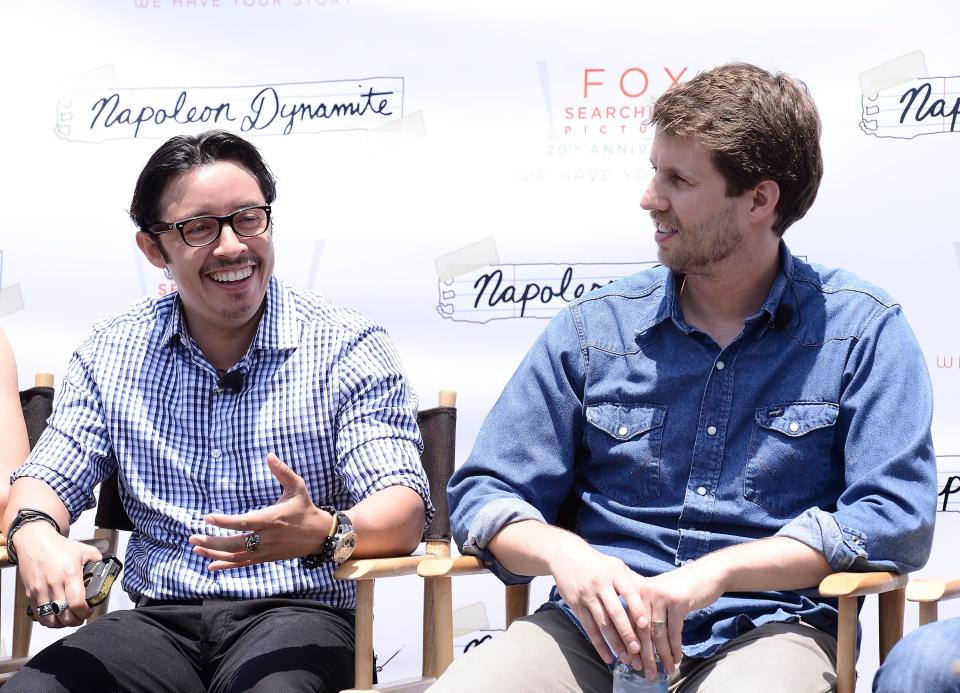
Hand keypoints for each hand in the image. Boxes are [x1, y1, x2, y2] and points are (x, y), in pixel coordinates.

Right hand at [12, 521, 101, 627]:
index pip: (77, 603)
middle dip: (75, 620)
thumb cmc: (60, 547)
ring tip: (69, 619)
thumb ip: (98, 563)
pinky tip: (56, 616)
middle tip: (80, 617)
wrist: (35, 542)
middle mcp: (54, 584)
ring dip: (61, 623)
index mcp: (70, 573)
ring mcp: (40, 590)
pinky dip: (48, 620)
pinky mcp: (30, 594)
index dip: (85, 613)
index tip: (89, 611)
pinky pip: (38, 615)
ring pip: (50, 619)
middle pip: (64, 615)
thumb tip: (106, 575)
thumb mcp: (86, 550)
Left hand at [188, 453, 330, 570]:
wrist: (319, 535)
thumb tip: (269, 455)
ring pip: (237, 556)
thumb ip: (282, 472)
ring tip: (197, 548)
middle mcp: (268, 537)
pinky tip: (210, 565)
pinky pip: (244, 564)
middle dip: (212, 542)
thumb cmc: (305, 508)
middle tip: (193, 537)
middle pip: (236, 544)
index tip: (208, 518)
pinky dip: (226, 565)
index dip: (226, 522)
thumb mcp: (297, 487)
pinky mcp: (266, 558)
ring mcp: (266, 550)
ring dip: (214, 554)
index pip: (245, 522)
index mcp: (273, 518)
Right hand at [548, 542, 647, 670]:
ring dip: (615, 643)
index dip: (637, 608)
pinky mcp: (576, 605)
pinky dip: (599, 645)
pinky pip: (589, 628)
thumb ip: (632, 580)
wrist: (565, 555)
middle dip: (627, 633)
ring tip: (627, 658)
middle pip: (615, 612)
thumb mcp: (615, 565)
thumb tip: (653, 596)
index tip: (645, 625)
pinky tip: (608, 657)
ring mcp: (587, 595)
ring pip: (602, 623)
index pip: (628, 592)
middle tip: (638, 650)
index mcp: (614, 573)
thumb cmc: (597, 563)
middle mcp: (600, 584)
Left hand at [633, 561, 725, 677]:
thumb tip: (637, 645)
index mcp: (637, 591)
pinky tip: (677, 659)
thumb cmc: (682, 588)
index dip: (631, 646)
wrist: (707, 573)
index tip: (632, 664)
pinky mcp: (677, 602)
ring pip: (659, 634)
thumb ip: (647, 613)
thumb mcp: (660, 597)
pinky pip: (674, 632)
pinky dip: (675, 648)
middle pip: (642, 630)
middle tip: (648, 673)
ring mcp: (661, 596)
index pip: (630, 623)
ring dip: (663, 656)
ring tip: (666, 670)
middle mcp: (645, 592)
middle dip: (645, 655)